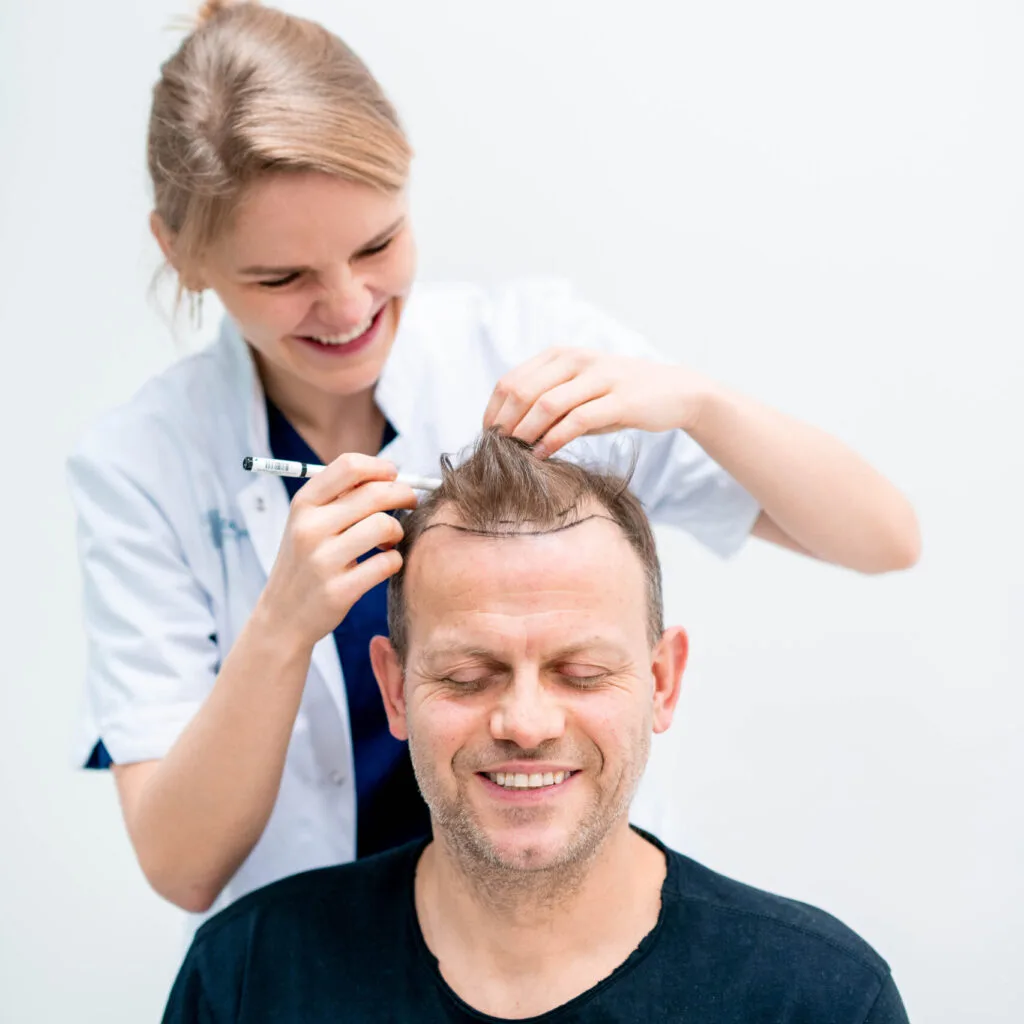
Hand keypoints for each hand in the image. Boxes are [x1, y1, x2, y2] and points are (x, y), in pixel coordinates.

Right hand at [256, 453, 418, 649]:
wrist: (282, 616)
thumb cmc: (307, 560)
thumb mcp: (309, 522)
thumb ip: (341, 496)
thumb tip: (392, 475)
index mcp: (303, 504)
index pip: (350, 466)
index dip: (381, 467)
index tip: (394, 476)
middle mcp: (309, 528)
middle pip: (376, 493)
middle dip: (403, 495)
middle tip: (410, 503)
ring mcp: (322, 560)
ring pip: (385, 526)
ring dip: (399, 531)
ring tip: (390, 540)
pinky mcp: (338, 591)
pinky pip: (387, 563)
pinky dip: (395, 561)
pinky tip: (385, 563)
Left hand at [483, 347, 706, 456]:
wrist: (674, 392)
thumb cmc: (618, 397)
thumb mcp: (578, 394)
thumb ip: (547, 405)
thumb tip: (508, 432)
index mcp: (561, 355)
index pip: (511, 381)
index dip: (493, 411)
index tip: (487, 438)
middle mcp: (577, 360)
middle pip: (523, 391)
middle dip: (504, 423)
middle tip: (496, 450)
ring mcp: (599, 377)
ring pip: (547, 403)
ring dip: (525, 432)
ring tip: (514, 455)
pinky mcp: (620, 399)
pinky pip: (578, 420)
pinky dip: (554, 439)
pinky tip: (543, 455)